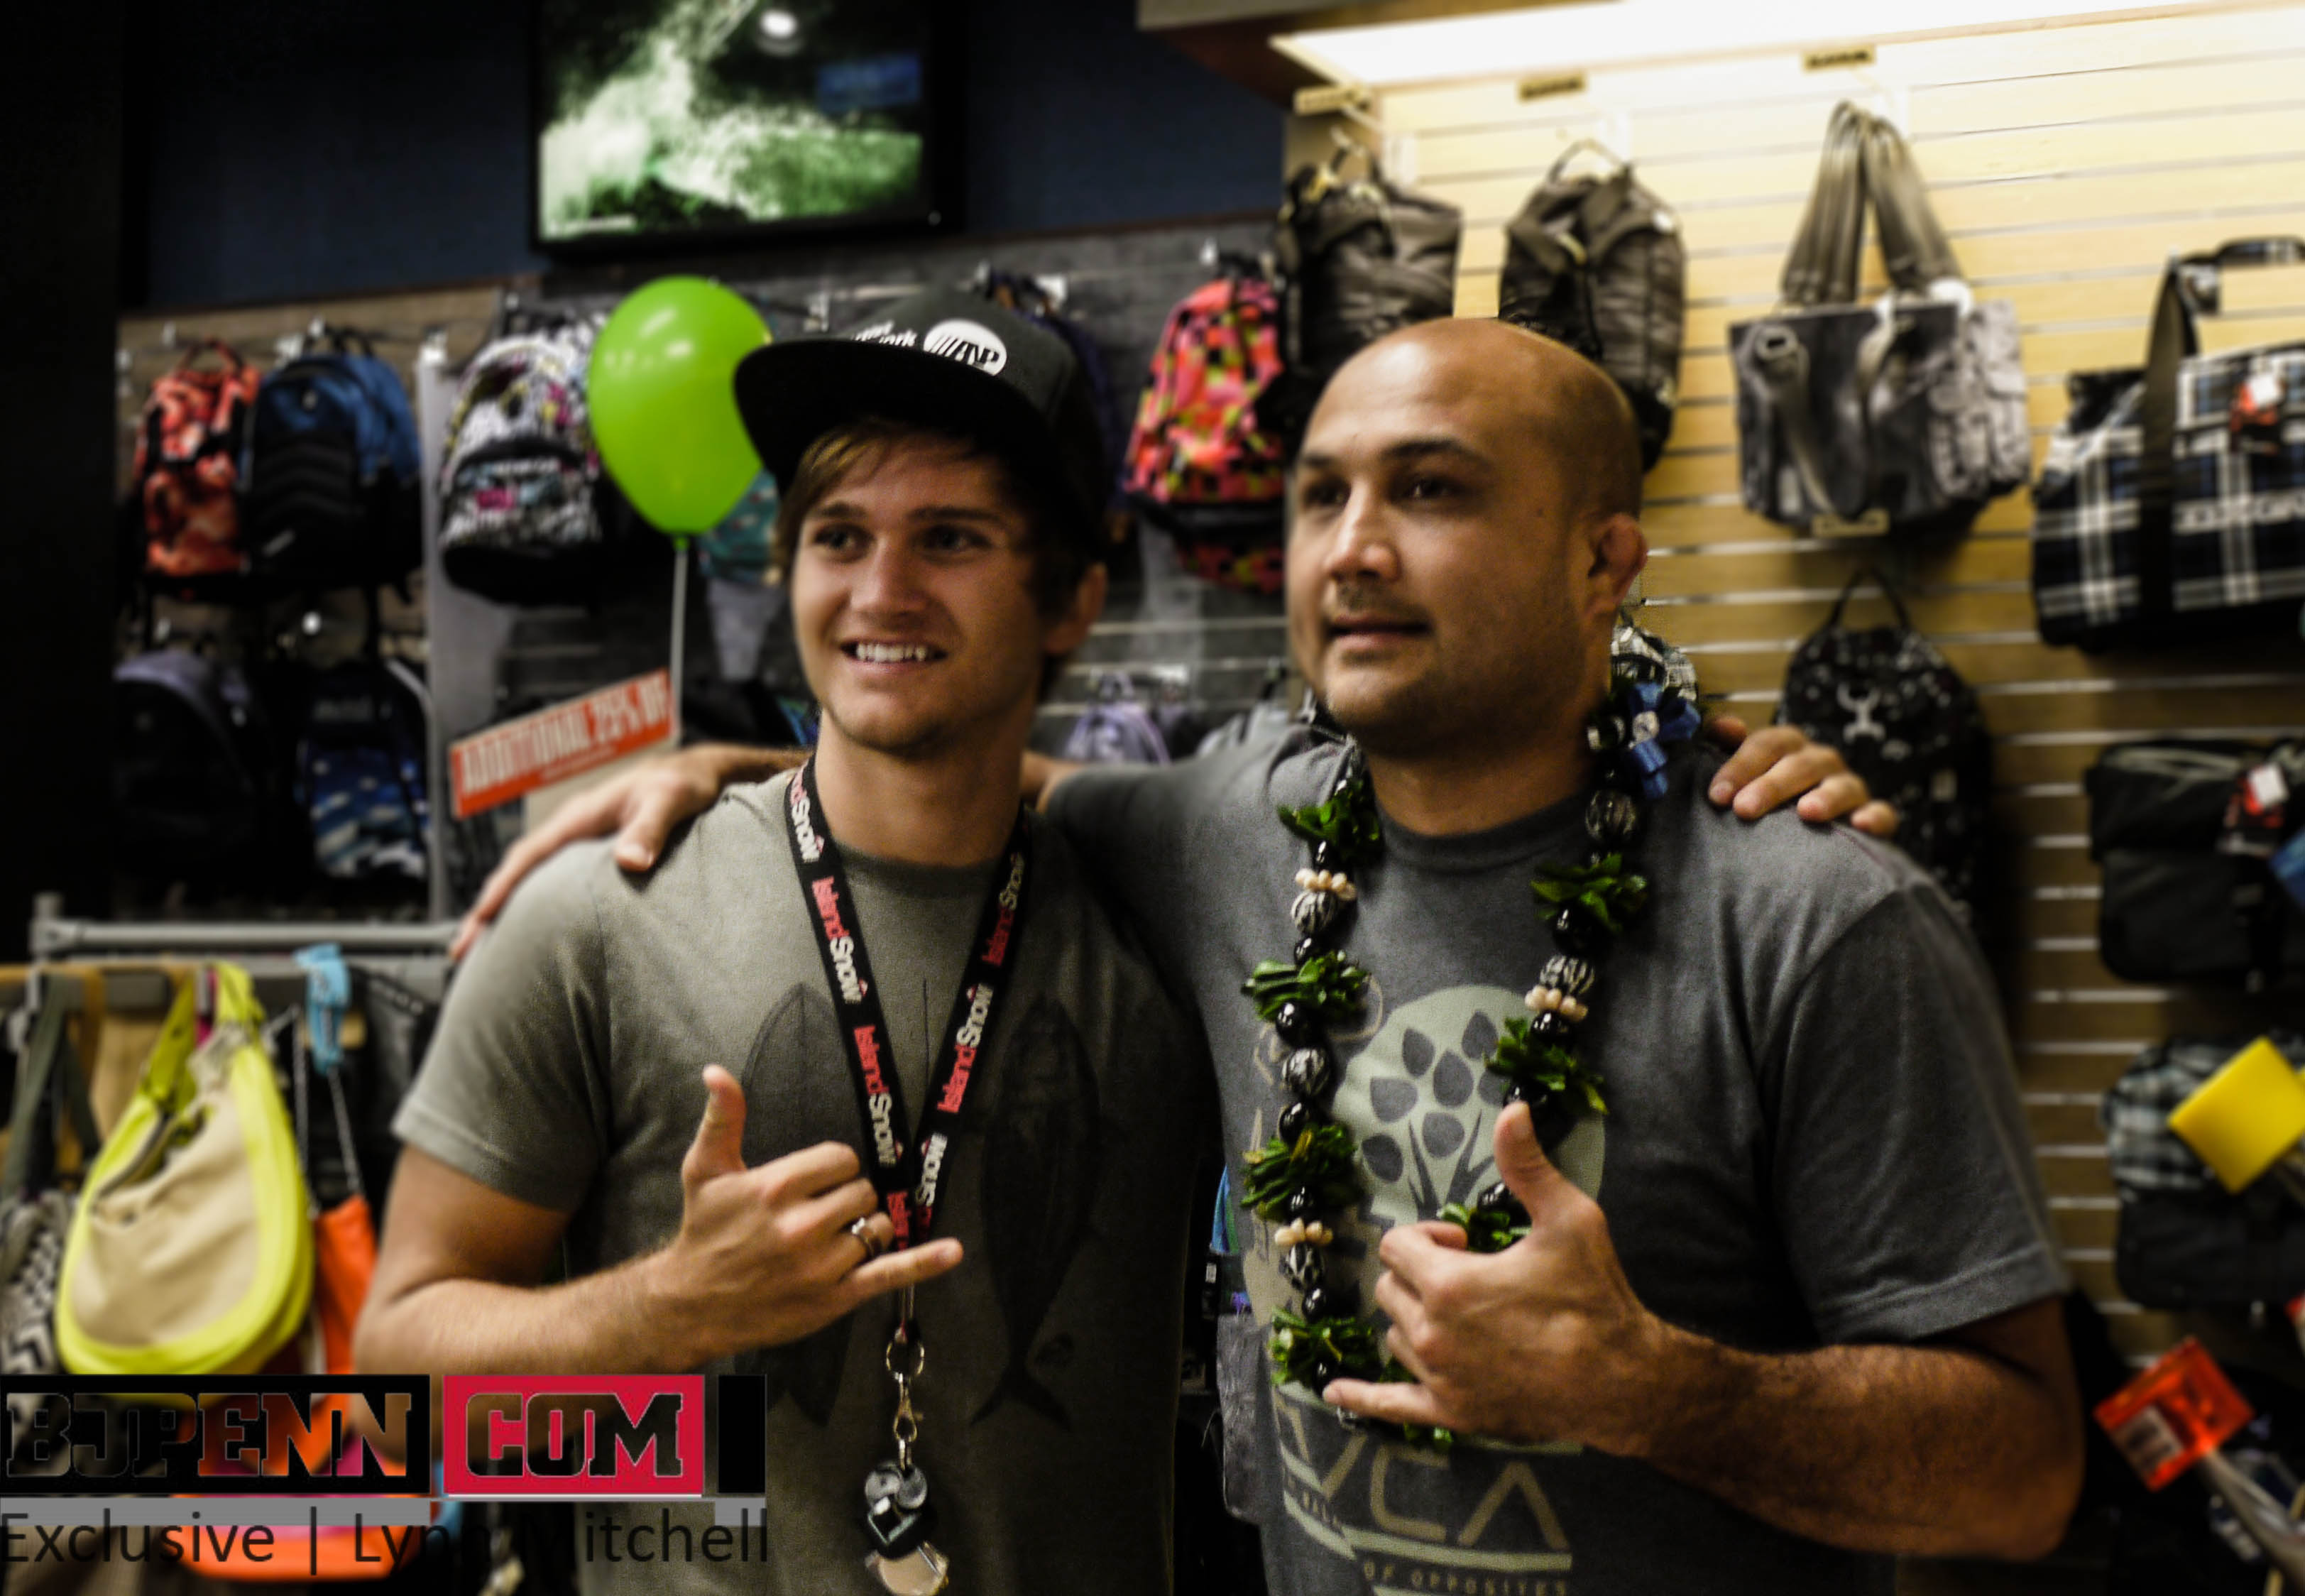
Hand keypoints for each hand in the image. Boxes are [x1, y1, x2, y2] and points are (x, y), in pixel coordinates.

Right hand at [451, 745, 787, 960]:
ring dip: (508, 912)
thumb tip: (629, 862)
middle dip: (489, 911)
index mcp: (579, 817)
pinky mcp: (596, 854)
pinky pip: (554, 883)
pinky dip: (535, 907)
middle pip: (519, 873)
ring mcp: (582, 842)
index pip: (528, 856)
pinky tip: (534, 933)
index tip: (480, 921)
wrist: (702, 772)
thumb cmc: (685, 784)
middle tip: (462, 953)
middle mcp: (573, 829)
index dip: (502, 888)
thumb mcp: (670, 801)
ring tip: (485, 953)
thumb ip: (650, 829)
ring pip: (533, 880)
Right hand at [649, 1067, 961, 1362]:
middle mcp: (800, 1227)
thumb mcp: (704, 1171)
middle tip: (819, 1211)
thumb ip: (722, 1118)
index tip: (816, 1180)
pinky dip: (924, 1262)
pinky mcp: (834, 1298)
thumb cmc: (703, 1232)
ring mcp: (821, 1265)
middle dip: (847, 1197)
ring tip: (833, 1237)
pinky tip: (953, 1251)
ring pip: (877, 1227)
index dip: (834, 1167)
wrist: (691, 1305)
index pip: (842, 1159)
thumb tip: (717, 1071)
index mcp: (774, 1189)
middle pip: (862, 1191)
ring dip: (866, 1227)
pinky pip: (889, 1274)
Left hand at [1323, 1103, 1673, 1450]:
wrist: (1622, 1382)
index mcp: (1447, 1285)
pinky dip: (1360, 1396)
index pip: (1396, 1246)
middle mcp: (1431, 1334)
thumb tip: (1512, 1109)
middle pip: (1389, 1288)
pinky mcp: (1451, 1415)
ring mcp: (1438, 1380)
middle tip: (1466, 1276)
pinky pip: (1390, 1405)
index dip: (1427, 1236)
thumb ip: (1527, 1166)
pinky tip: (1332, 1391)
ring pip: (1394, 1337)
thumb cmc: (1595, 1298)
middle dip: (1418, 1274)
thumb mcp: (1568, 1220)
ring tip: (1460, 1317)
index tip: (1464, 1242)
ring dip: (1415, 1319)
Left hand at [1703, 716, 1896, 837]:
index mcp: (1789, 748)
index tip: (1717, 795)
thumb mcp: (1747, 773)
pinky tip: (1860, 825)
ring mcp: (1850, 788)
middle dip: (1771, 786)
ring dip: (1826, 797)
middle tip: (1744, 809)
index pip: (1767, 744)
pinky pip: (1881, 814)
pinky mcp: (1873, 817)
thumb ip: (1730, 749)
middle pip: (1800, 764)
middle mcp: (1821, 762)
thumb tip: (1723, 726)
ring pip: (1844, 785)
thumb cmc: (1769, 800)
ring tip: (1806, 812)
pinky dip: (1874, 817)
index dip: (1741, 766)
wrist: (1808, 839)